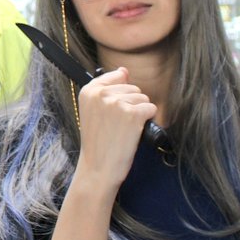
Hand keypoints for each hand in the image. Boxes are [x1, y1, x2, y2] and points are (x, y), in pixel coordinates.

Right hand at [75, 67, 156, 201]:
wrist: (98, 169)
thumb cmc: (97, 142)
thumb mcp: (94, 111)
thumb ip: (107, 88)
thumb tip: (124, 70)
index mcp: (88, 90)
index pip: (117, 77)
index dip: (119, 96)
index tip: (111, 113)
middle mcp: (101, 93)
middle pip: (132, 88)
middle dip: (130, 105)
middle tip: (117, 126)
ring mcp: (116, 103)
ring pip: (143, 98)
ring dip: (139, 114)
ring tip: (123, 130)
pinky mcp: (133, 114)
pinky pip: (151, 109)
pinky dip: (147, 121)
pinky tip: (133, 133)